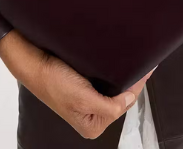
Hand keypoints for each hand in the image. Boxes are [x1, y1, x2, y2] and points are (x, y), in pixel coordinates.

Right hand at [0, 29, 156, 138]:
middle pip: (120, 95)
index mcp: (92, 125)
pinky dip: (113, 68)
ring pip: (113, 85)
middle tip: (146, 60)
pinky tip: (119, 58)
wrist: (32, 61)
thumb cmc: (53, 81)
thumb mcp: (84, 100)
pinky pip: (104, 77)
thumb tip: (130, 98)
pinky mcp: (82, 83)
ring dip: (123, 72)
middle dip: (132, 79)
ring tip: (135, 58)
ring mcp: (87, 98)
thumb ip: (110, 106)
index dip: (137, 84)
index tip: (149, 66)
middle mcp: (91, 114)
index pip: (124, 103)